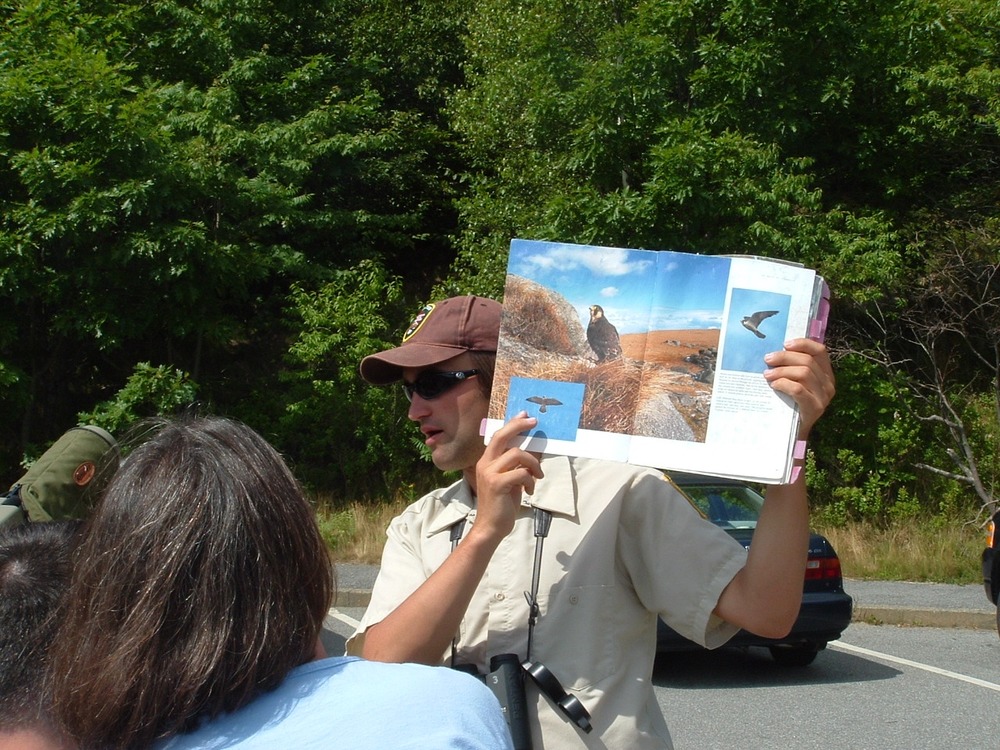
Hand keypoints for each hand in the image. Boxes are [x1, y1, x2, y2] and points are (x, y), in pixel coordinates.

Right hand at [472, 412, 542, 540]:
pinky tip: (529, 490)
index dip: (512, 424)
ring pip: (517, 454)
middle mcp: (485, 464)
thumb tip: (535, 451)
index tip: (525, 416)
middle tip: (535, 422)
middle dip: (519, 426)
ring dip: (533, 464)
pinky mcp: (497, 483)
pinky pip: (522, 472)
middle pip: (502, 436)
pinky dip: (530, 480)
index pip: (498, 436)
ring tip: (537, 476)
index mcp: (486, 462)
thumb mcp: (511, 481)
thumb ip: (517, 466)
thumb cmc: (501, 505)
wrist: (490, 527)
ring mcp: (490, 473)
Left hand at [763, 338, 835, 437]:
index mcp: (826, 374)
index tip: (785, 344)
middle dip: (785, 357)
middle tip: (767, 359)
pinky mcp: (815, 408)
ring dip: (781, 371)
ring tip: (767, 374)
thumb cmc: (790, 403)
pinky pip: (798, 389)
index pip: (820, 351)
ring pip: (803, 373)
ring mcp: (824, 397)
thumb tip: (774, 351)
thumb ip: (793, 368)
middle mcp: (829, 384)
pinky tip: (774, 385)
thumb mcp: (795, 382)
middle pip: (808, 361)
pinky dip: (784, 384)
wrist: (793, 432)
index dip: (803, 344)